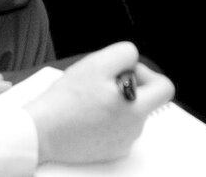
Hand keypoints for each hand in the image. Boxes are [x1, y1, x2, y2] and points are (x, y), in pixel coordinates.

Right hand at [24, 42, 172, 164]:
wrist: (40, 131)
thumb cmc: (65, 101)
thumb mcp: (98, 62)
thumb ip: (125, 54)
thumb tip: (133, 60)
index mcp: (136, 108)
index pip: (165, 87)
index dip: (147, 73)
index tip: (128, 72)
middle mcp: (133, 129)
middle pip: (146, 100)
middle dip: (129, 86)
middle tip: (104, 83)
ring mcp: (121, 143)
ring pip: (129, 114)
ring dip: (116, 102)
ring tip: (89, 99)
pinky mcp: (108, 152)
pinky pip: (117, 129)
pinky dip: (106, 119)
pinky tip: (86, 114)